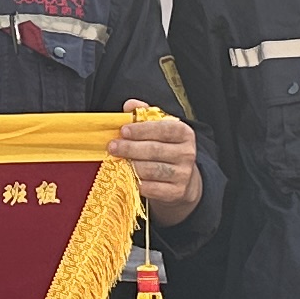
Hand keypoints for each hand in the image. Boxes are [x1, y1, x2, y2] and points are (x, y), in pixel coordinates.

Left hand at [112, 104, 200, 225]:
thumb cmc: (165, 148)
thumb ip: (144, 114)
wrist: (183, 179)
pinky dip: (136, 182)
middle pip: (155, 150)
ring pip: (151, 170)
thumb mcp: (159, 128)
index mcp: (184, 133)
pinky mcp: (176, 192)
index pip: (163, 129)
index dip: (142, 130)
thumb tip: (129, 105)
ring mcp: (183, 174)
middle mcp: (187, 153)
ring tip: (116, 161)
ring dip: (130, 165)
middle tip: (112, 146)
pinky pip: (152, 188)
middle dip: (130, 148)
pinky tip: (125, 176)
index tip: (123, 130)